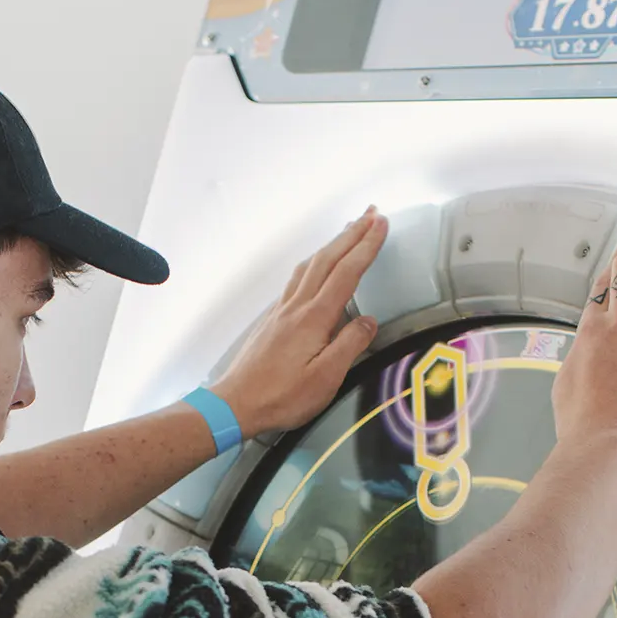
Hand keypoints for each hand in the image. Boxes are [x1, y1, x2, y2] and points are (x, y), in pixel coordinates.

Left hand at [210, 209, 386, 437]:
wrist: (235, 404)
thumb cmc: (281, 396)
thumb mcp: (326, 378)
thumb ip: (350, 345)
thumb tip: (368, 321)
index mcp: (314, 318)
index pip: (346, 273)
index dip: (366, 246)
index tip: (381, 224)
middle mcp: (297, 306)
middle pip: (327, 259)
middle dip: (351, 234)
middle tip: (372, 213)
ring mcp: (282, 311)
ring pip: (309, 265)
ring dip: (331, 244)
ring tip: (348, 230)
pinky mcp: (273, 320)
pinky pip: (296, 279)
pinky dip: (313, 263)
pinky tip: (315, 266)